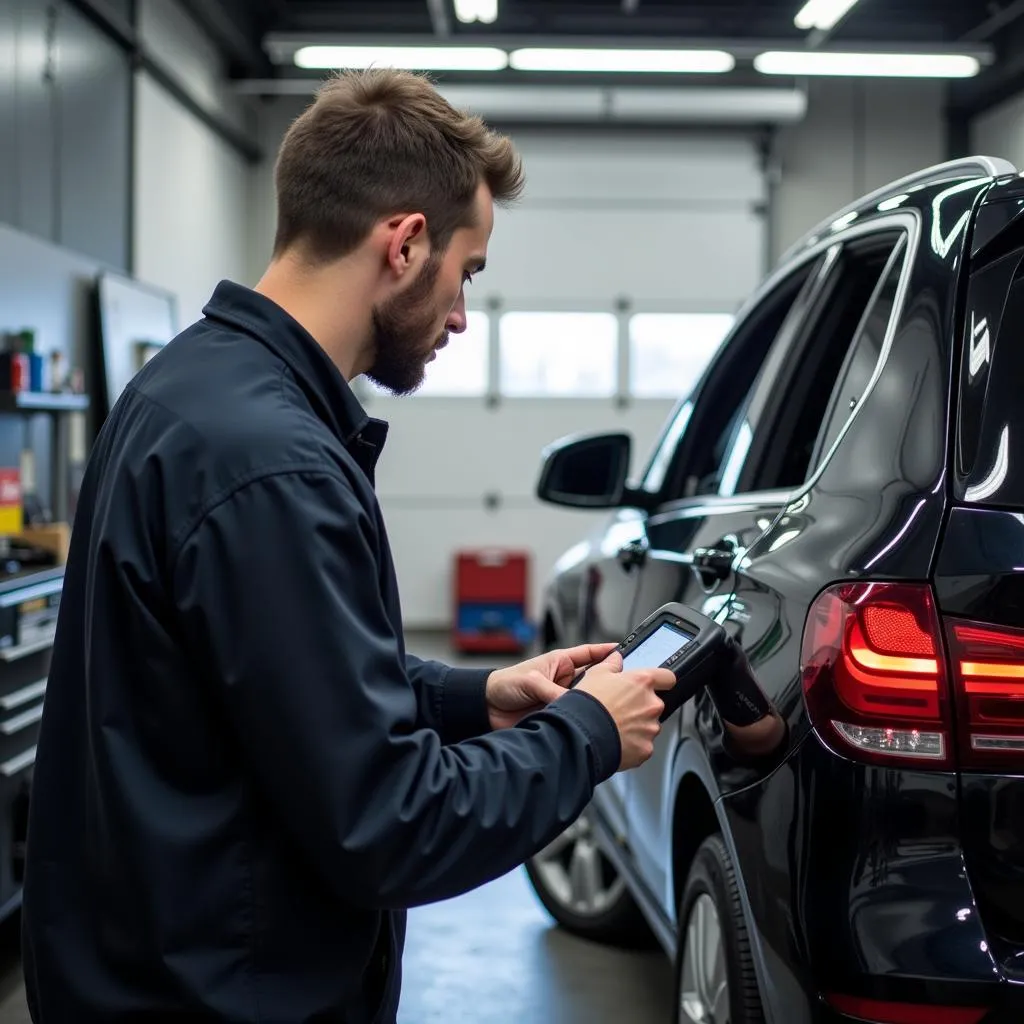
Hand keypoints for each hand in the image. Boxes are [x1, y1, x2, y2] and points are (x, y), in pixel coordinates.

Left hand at [485, 643, 618, 729]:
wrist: (485, 709)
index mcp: (559, 663)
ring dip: (594, 704)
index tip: (624, 651)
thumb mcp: (531, 681)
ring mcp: (562, 699)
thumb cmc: (504, 684)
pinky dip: (582, 721)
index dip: (607, 652)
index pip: (589, 654)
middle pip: (594, 680)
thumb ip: (553, 691)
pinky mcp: (558, 717)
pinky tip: (589, 724)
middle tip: (622, 686)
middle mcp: (564, 681)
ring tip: (606, 707)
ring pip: (586, 701)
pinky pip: (575, 718)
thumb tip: (572, 703)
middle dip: (608, 682)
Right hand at [574, 653, 676, 769]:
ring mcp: (651, 728)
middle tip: (621, 709)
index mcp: (643, 682)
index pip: (667, 677)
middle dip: (642, 707)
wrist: (582, 735)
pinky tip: (617, 740)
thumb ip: (611, 663)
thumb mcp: (596, 674)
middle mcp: (652, 704)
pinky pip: (643, 744)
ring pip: (649, 725)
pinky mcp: (646, 749)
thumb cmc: (589, 704)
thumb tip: (616, 657)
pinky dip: (633, 744)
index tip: (657, 684)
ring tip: (616, 727)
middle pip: (654, 704)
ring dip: (637, 726)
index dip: (662, 680)